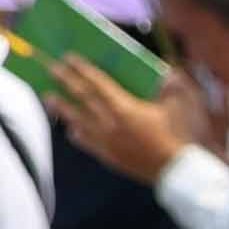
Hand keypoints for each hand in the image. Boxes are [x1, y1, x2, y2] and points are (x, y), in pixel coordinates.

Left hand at [43, 56, 185, 183]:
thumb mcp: (179, 108)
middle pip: (82, 97)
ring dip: (61, 106)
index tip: (68, 57)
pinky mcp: (108, 156)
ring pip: (77, 119)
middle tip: (51, 68)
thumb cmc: (178, 137)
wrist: (175, 171)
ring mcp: (106, 140)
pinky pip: (85, 142)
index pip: (97, 83)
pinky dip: (76, 133)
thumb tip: (169, 75)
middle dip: (65, 80)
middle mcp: (109, 122)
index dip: (82, 69)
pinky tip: (71, 129)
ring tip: (48, 96)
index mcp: (125, 108)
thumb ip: (172, 89)